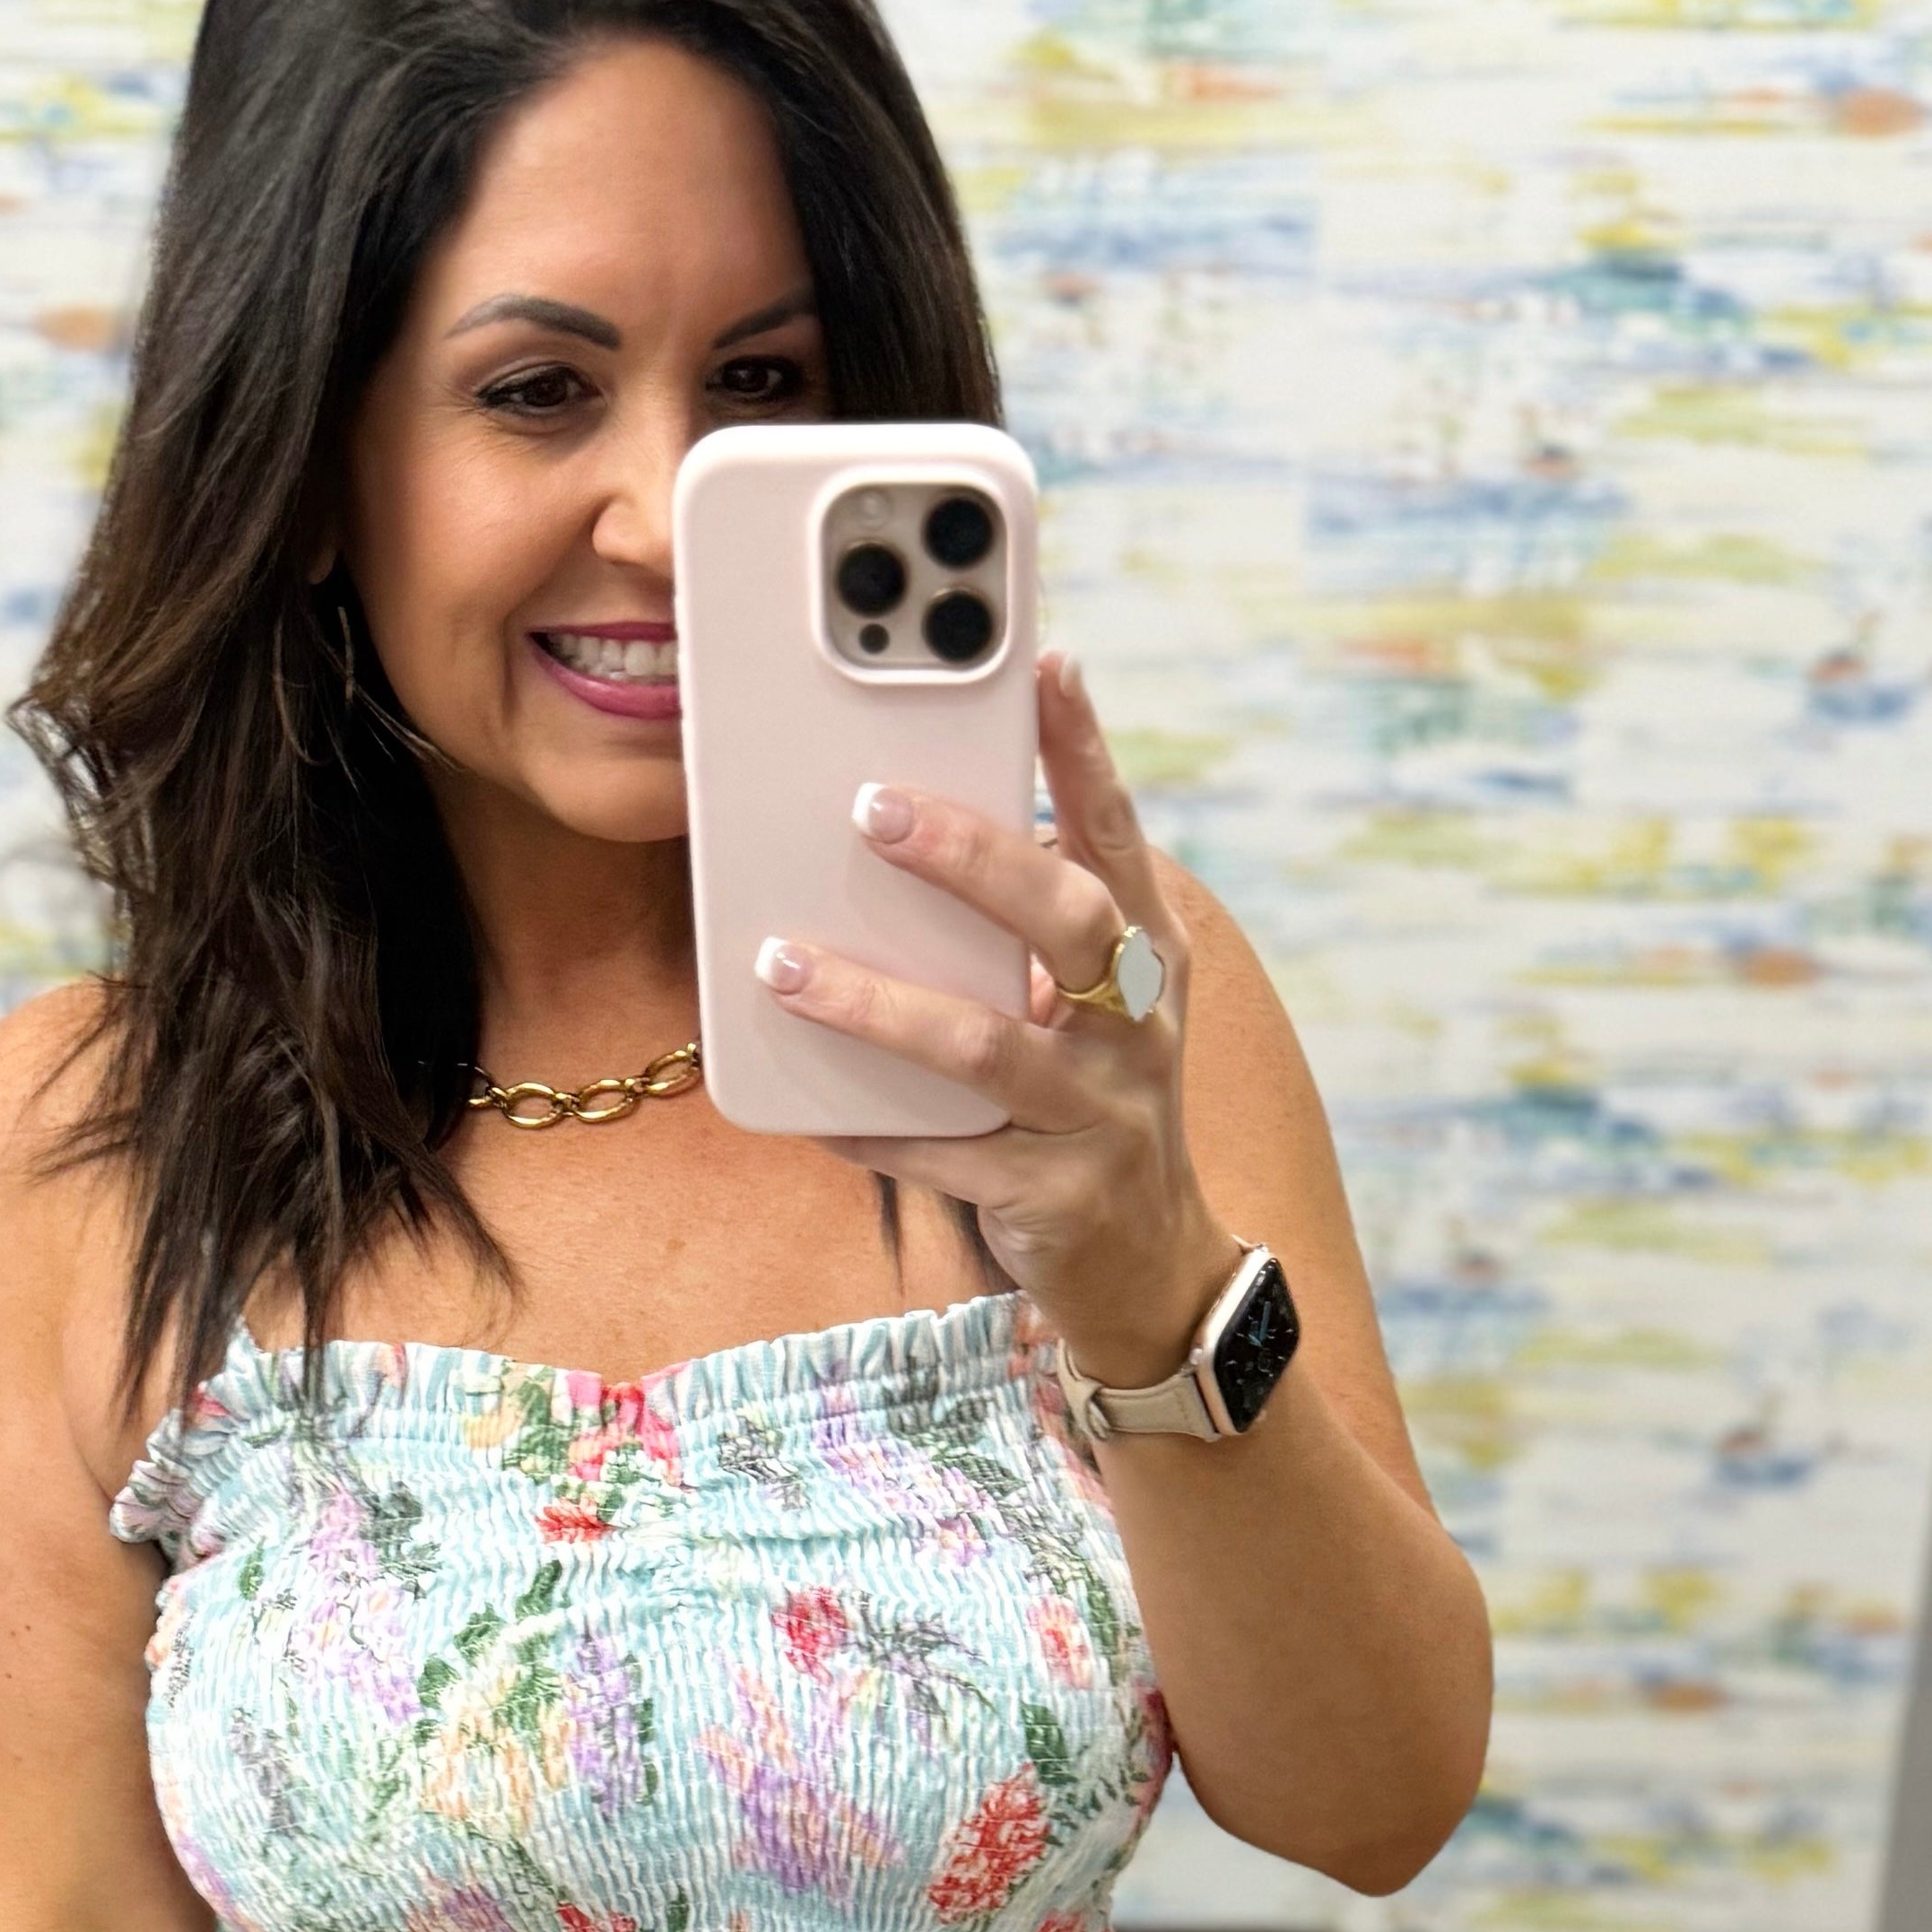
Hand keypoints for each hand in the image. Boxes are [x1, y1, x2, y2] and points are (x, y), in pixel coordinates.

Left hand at [753, 651, 1236, 1394]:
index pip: (1117, 838)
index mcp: (1148, 960)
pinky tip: (805, 1104)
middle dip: (969, 857)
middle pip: (1062, 921)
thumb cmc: (1089, 1108)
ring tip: (782, 963)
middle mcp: (1137, 1029)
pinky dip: (868, 1125)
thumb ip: (1024, 936)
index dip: (1085, 752)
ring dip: (875, 1001)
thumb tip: (903, 835)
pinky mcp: (1053, 1198)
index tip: (1047, 663)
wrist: (1150, 1269)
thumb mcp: (1088, 1013)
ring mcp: (1102, 1117)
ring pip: (983, 1045)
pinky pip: (941, 1154)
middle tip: (871, 807)